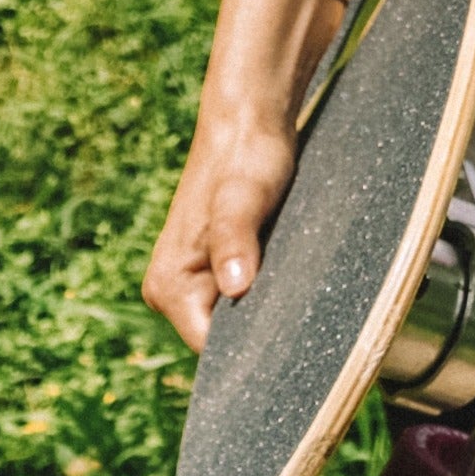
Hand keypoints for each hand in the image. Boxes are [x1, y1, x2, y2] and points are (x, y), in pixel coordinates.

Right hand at [142, 100, 298, 352]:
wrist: (250, 122)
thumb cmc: (247, 156)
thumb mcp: (245, 199)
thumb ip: (236, 241)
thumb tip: (236, 288)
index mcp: (168, 287)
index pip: (211, 351)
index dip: (250, 353)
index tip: (291, 343)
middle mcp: (172, 290)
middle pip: (224, 340)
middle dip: (260, 332)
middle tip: (305, 319)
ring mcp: (193, 280)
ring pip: (236, 318)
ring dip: (266, 311)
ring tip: (301, 297)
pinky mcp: (215, 267)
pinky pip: (243, 297)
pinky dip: (267, 293)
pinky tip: (294, 283)